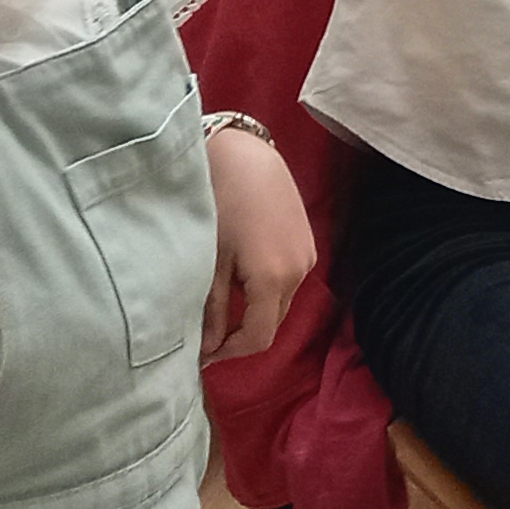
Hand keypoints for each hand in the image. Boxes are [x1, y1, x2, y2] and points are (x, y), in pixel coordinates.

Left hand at [200, 124, 316, 361]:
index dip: (229, 353)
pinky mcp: (307, 242)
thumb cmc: (219, 203)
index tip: (202, 354)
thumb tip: (208, 348)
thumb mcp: (210, 262)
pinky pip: (288, 280)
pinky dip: (266, 289)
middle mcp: (298, 273)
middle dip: (241, 333)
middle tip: (208, 331)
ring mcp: (307, 256)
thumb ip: (214, 310)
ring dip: (255, 310)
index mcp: (273, 280)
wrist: (245, 154)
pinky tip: (242, 273)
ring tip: (223, 301)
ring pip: (280, 302)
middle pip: (272, 323)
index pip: (257, 339)